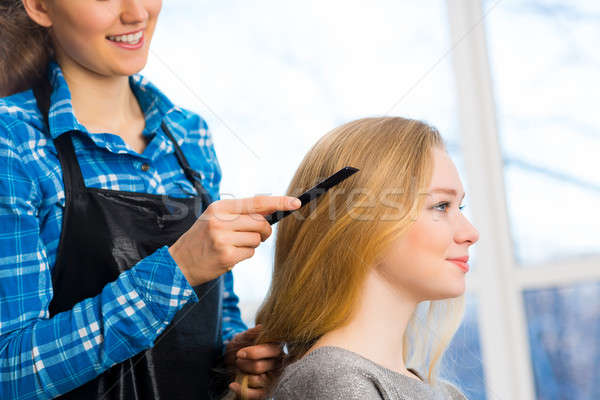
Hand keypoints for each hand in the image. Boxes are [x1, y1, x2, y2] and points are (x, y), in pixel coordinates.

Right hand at [168, 195, 300, 285]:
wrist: (178, 263)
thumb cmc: (202, 239)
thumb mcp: (216, 219)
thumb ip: (241, 213)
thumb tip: (271, 210)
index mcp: (220, 207)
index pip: (256, 202)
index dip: (279, 202)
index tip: (296, 203)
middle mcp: (220, 220)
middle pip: (261, 222)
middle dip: (264, 231)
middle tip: (256, 236)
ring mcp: (222, 239)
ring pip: (257, 239)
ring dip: (252, 244)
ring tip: (234, 246)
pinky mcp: (226, 256)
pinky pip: (250, 253)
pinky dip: (244, 255)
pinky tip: (229, 256)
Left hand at [224, 325, 283, 399]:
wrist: (233, 363)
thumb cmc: (240, 347)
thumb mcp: (243, 337)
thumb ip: (251, 333)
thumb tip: (261, 327)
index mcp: (276, 348)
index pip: (270, 350)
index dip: (254, 353)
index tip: (240, 353)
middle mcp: (278, 363)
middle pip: (259, 366)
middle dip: (243, 364)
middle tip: (238, 360)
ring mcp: (273, 378)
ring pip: (256, 380)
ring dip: (242, 374)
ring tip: (239, 369)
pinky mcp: (266, 391)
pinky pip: (256, 395)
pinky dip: (242, 391)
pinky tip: (233, 385)